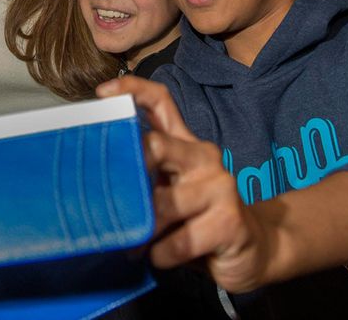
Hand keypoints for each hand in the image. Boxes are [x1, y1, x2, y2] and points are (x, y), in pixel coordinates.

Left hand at [96, 76, 270, 292]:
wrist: (253, 250)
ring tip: (133, 243)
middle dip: (128, 171)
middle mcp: (203, 157)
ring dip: (141, 229)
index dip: (131, 91)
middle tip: (109, 198)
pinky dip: (160, 254)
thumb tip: (93, 176)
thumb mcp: (168, 191)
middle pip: (156, 146)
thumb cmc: (197, 219)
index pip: (160, 102)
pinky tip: (161, 256)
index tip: (101, 93)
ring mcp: (220, 186)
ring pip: (162, 204)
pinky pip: (177, 241)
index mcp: (185, 144)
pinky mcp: (230, 222)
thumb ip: (142, 176)